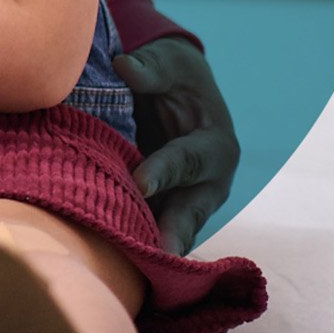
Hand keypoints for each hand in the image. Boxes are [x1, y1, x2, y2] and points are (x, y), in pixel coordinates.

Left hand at [115, 36, 239, 253]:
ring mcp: (192, 203)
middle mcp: (210, 181)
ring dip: (155, 249)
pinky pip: (158, 235)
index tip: (140, 182)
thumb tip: (125, 66)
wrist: (177, 92)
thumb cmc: (173, 75)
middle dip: (173, 231)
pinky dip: (141, 248)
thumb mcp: (167, 64)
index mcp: (215, 144)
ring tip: (133, 268)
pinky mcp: (169, 213)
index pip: (189, 160)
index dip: (165, 171)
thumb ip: (150, 69)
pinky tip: (117, 264)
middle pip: (191, 210)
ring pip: (176, 231)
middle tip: (155, 253)